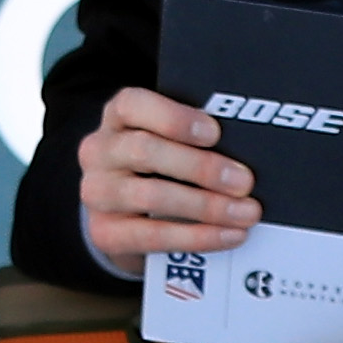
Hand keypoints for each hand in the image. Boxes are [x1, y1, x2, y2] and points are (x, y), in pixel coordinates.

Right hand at [76, 87, 255, 279]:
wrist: (123, 214)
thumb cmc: (157, 167)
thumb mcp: (167, 141)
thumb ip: (195, 138)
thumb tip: (244, 150)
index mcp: (118, 118)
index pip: (133, 105)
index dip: (174, 118)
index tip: (214, 133)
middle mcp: (100, 151)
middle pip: (144, 151)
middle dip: (201, 167)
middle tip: (243, 181)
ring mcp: (97, 193)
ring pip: (150, 196)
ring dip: (206, 206)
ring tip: (243, 212)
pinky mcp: (105, 232)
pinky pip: (153, 236)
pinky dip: (197, 237)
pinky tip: (227, 234)